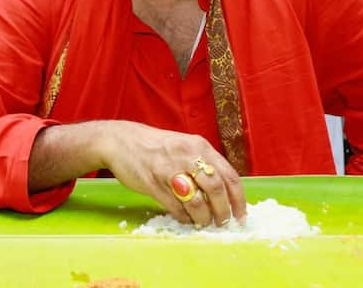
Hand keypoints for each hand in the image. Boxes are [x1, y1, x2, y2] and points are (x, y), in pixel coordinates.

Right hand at [99, 121, 246, 227]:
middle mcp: (187, 155)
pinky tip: (185, 217)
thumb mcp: (184, 146)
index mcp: (199, 145)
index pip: (229, 175)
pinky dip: (184, 218)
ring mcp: (169, 170)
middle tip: (221, 222)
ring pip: (197, 202)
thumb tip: (226, 191)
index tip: (241, 215)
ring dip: (203, 218)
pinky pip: (176, 208)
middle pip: (216, 189)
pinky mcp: (153, 184)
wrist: (121, 141)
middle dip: (222, 212)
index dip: (239, 199)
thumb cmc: (156, 146)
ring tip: (202, 221)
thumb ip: (203, 163)